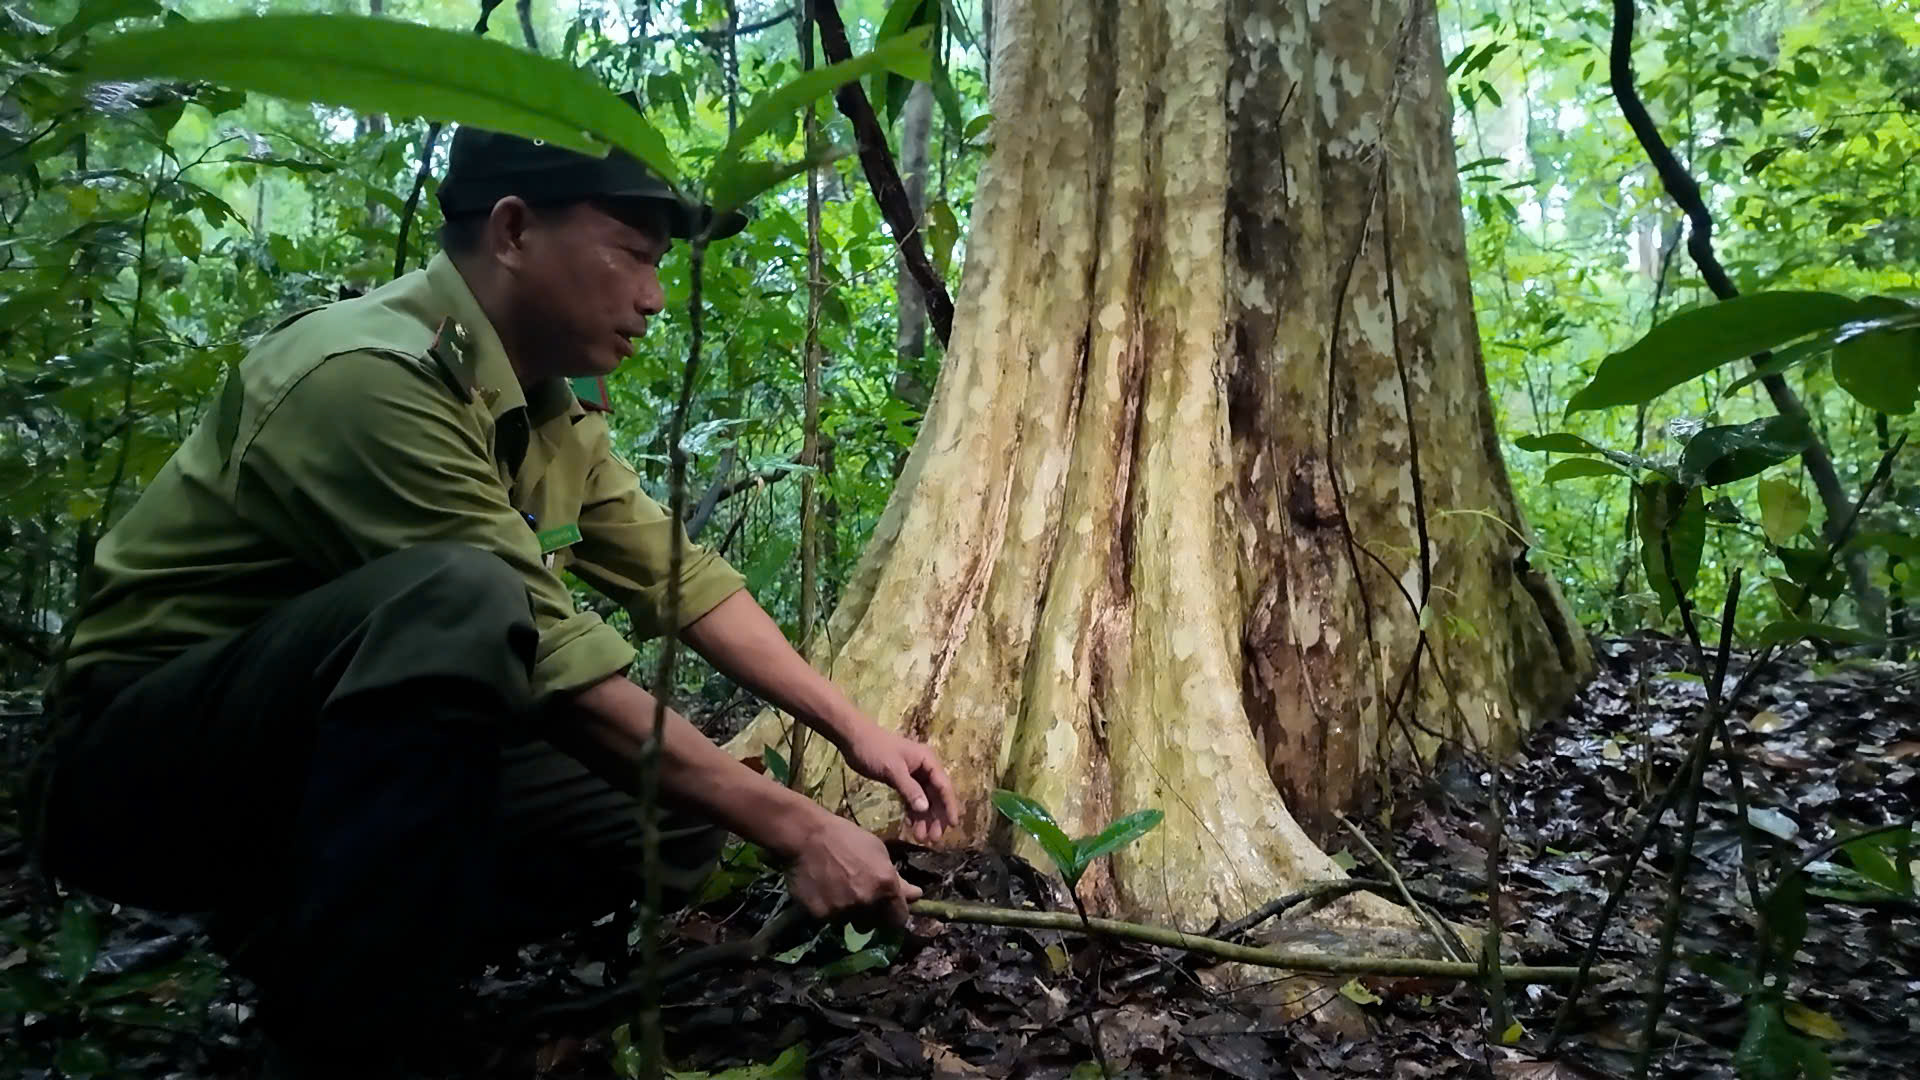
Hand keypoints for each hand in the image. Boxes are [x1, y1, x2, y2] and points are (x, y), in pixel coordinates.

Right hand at [787, 811, 921, 924]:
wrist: (805, 835)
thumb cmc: (845, 837)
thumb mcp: (877, 851)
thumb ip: (897, 878)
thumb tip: (916, 896)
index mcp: (885, 885)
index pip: (899, 919)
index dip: (894, 914)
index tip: (887, 909)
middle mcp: (866, 902)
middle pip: (874, 924)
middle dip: (870, 914)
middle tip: (858, 895)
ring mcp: (842, 911)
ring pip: (850, 923)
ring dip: (848, 913)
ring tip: (837, 890)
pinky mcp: (820, 916)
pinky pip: (829, 920)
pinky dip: (828, 909)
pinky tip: (821, 890)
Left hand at [838, 724, 958, 843]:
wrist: (853, 739)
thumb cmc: (875, 749)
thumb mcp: (893, 769)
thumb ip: (909, 789)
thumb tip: (925, 808)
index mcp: (928, 761)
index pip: (944, 786)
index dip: (949, 806)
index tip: (953, 825)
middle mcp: (925, 768)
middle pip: (936, 796)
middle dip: (936, 817)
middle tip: (934, 838)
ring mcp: (913, 775)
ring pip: (924, 800)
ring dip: (924, 818)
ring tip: (921, 838)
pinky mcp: (901, 780)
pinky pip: (912, 799)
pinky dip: (912, 812)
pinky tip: (912, 826)